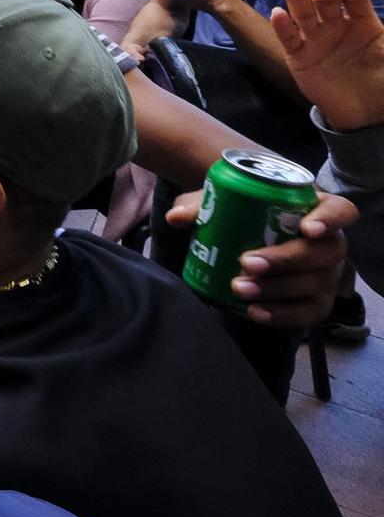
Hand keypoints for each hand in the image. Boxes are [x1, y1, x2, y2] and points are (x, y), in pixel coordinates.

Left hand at [166, 190, 354, 327]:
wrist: (249, 235)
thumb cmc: (244, 210)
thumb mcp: (224, 201)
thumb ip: (202, 205)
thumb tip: (175, 217)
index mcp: (318, 209)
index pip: (340, 211)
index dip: (329, 220)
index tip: (307, 229)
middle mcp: (331, 243)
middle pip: (325, 252)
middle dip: (286, 260)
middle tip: (247, 263)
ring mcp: (328, 275)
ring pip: (316, 285)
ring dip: (278, 289)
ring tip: (239, 288)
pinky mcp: (317, 301)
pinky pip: (308, 313)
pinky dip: (282, 315)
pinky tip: (254, 312)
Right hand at [271, 0, 383, 131]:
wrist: (362, 112)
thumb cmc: (382, 83)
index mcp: (363, 24)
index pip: (357, 2)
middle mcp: (337, 26)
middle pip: (327, 1)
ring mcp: (316, 40)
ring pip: (304, 15)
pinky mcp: (298, 56)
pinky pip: (289, 39)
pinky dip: (283, 27)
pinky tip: (278, 14)